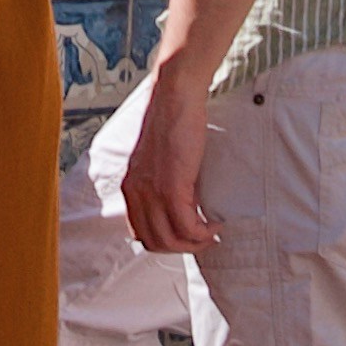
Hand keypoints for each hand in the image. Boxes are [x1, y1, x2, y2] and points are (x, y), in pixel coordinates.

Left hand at [121, 61, 217, 256]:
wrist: (175, 97)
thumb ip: (160, 183)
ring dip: (195, 244)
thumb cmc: (172, 122)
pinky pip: (187, 226)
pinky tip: (215, 224)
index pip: (140, 234)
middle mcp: (136, 193)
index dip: (166, 242)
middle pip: (155, 242)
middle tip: (203, 240)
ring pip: (171, 240)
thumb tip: (179, 206)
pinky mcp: (172, 186)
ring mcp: (152, 191)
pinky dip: (203, 233)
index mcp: (130, 187)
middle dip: (182, 248)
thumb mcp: (157, 160)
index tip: (186, 237)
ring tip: (211, 234)